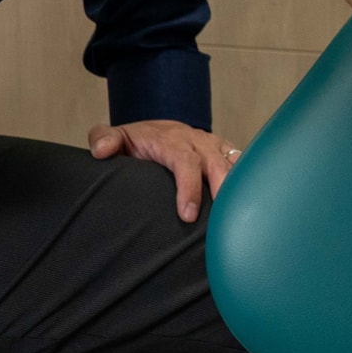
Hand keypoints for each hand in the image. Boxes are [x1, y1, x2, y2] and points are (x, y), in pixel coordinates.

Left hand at [87, 120, 242, 222]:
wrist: (157, 129)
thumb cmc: (138, 142)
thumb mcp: (118, 137)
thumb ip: (105, 139)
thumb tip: (102, 151)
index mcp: (172, 140)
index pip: (185, 161)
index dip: (189, 187)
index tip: (187, 215)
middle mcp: (198, 141)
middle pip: (216, 164)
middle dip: (223, 191)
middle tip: (223, 223)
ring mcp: (215, 147)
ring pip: (235, 164)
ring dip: (240, 189)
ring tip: (243, 219)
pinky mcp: (226, 154)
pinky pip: (243, 166)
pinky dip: (248, 185)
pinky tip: (249, 210)